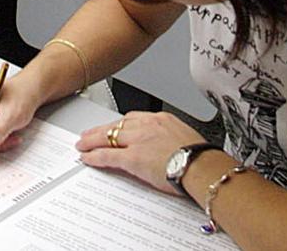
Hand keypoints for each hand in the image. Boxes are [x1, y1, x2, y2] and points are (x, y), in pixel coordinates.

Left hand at [77, 111, 206, 193]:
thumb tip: (165, 148)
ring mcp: (138, 140)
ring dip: (92, 141)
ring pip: (108, 137)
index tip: (114, 129)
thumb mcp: (184, 137)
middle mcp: (147, 125)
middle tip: (89, 134)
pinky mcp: (133, 157)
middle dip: (100, 130)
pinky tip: (87, 158)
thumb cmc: (200, 157)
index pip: (132, 119)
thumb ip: (169, 138)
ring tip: (83, 145)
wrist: (202, 167)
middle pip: (116, 125)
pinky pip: (107, 155)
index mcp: (162, 119)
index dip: (119, 125)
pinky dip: (94, 156)